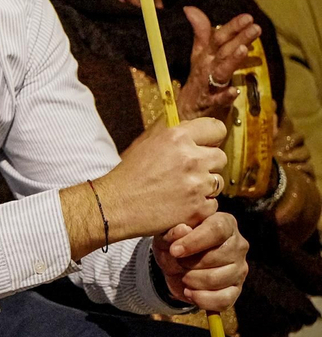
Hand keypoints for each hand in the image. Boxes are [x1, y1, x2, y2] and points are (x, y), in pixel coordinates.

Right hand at [98, 116, 227, 242]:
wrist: (116, 205)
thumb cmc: (129, 175)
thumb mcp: (148, 144)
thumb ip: (176, 136)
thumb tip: (197, 133)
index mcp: (177, 137)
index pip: (217, 129)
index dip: (211, 139)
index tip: (205, 146)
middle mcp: (191, 158)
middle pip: (221, 157)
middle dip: (208, 164)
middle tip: (188, 173)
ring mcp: (197, 184)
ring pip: (218, 182)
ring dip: (205, 186)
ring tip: (181, 190)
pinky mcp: (199, 208)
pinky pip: (213, 204)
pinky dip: (200, 206)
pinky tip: (180, 205)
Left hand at [152, 211, 247, 311]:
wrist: (175, 263)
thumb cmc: (174, 242)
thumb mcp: (167, 234)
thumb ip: (173, 231)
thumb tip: (183, 229)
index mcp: (224, 223)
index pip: (217, 230)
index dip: (194, 242)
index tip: (174, 251)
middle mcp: (238, 245)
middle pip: (217, 257)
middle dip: (189, 263)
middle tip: (178, 262)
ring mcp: (240, 268)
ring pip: (217, 279)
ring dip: (192, 281)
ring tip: (182, 275)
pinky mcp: (236, 289)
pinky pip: (223, 300)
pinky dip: (201, 299)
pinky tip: (189, 291)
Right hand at [175, 7, 259, 122]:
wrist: (185, 114)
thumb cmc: (198, 83)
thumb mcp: (199, 56)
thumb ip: (200, 33)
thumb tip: (190, 9)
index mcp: (205, 56)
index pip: (218, 37)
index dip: (232, 27)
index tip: (247, 17)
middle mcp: (206, 68)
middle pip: (222, 51)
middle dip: (238, 38)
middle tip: (255, 27)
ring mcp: (208, 86)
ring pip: (220, 71)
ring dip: (231, 60)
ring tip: (244, 49)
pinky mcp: (210, 104)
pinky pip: (218, 100)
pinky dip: (225, 96)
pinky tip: (234, 91)